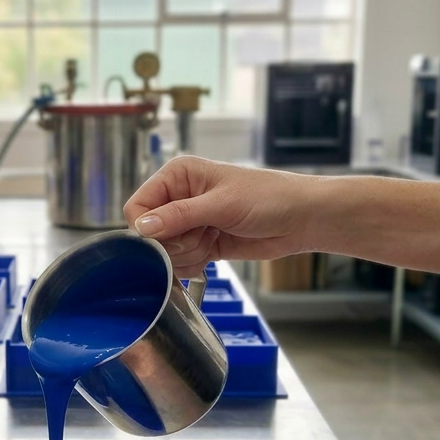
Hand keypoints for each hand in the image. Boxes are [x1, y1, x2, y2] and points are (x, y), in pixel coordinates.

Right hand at [123, 156, 319, 276]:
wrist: (301, 219)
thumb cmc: (268, 198)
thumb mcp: (221, 204)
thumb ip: (179, 216)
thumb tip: (142, 228)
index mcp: (177, 176)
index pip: (138, 206)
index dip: (148, 227)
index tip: (171, 236)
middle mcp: (179, 197)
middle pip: (149, 234)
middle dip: (175, 242)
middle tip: (204, 233)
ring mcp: (190, 222)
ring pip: (165, 252)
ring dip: (189, 253)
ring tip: (215, 238)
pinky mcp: (201, 243)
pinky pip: (180, 262)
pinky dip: (193, 263)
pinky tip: (214, 252)